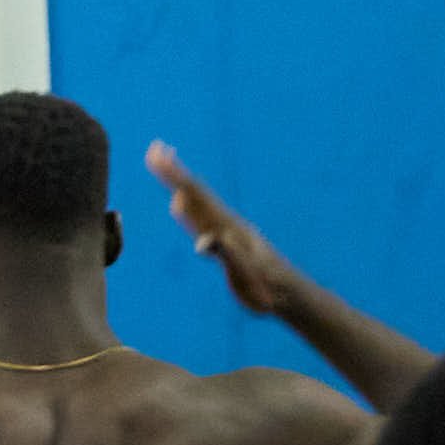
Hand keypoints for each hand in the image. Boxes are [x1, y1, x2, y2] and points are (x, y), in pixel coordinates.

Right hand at [149, 143, 304, 317]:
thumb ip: (227, 255)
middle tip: (154, 149)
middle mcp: (226, 224)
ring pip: (199, 201)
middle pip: (196, 192)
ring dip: (180, 182)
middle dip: (173, 172)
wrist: (290, 295)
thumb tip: (203, 241)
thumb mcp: (246, 276)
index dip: (175, 178)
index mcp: (227, 228)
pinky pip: (202, 217)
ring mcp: (227, 231)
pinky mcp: (227, 241)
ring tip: (165, 165)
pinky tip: (182, 201)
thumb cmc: (267, 291)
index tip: (157, 157)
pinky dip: (188, 204)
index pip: (196, 196)